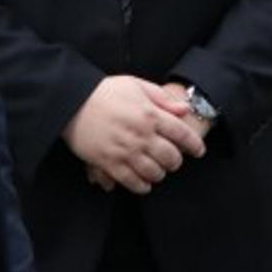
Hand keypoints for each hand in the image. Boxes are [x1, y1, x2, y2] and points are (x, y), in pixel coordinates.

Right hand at [62, 76, 205, 193]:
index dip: (194, 145)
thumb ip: (162, 98)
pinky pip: (132, 182)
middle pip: (171, 157)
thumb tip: (184, 109)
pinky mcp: (109, 163)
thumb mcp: (136, 85)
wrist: (72, 102)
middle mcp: (141, 135)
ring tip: (159, 171)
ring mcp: (125, 151)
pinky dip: (142, 186)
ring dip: (160, 174)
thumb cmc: (105, 91)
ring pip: (154, 172)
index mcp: (150, 114)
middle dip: (176, 161)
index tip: (199, 151)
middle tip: (174, 161)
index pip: (182, 134)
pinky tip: (145, 184)